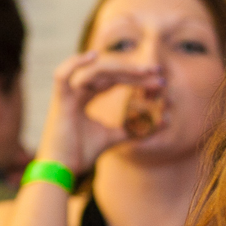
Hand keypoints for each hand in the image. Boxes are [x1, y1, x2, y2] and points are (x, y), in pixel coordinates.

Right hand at [36, 52, 164, 173]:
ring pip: (94, 71)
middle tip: (157, 72)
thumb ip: (135, 129)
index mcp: (85, 97)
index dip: (134, 77)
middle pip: (107, 73)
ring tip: (144, 72)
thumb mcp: (114, 138)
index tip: (158, 80)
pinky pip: (63, 75)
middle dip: (133, 71)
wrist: (62, 171)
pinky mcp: (59, 101)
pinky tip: (94, 55)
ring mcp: (67, 94)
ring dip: (120, 69)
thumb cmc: (81, 154)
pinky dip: (75, 62)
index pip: (112, 80)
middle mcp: (76, 92)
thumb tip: (166, 121)